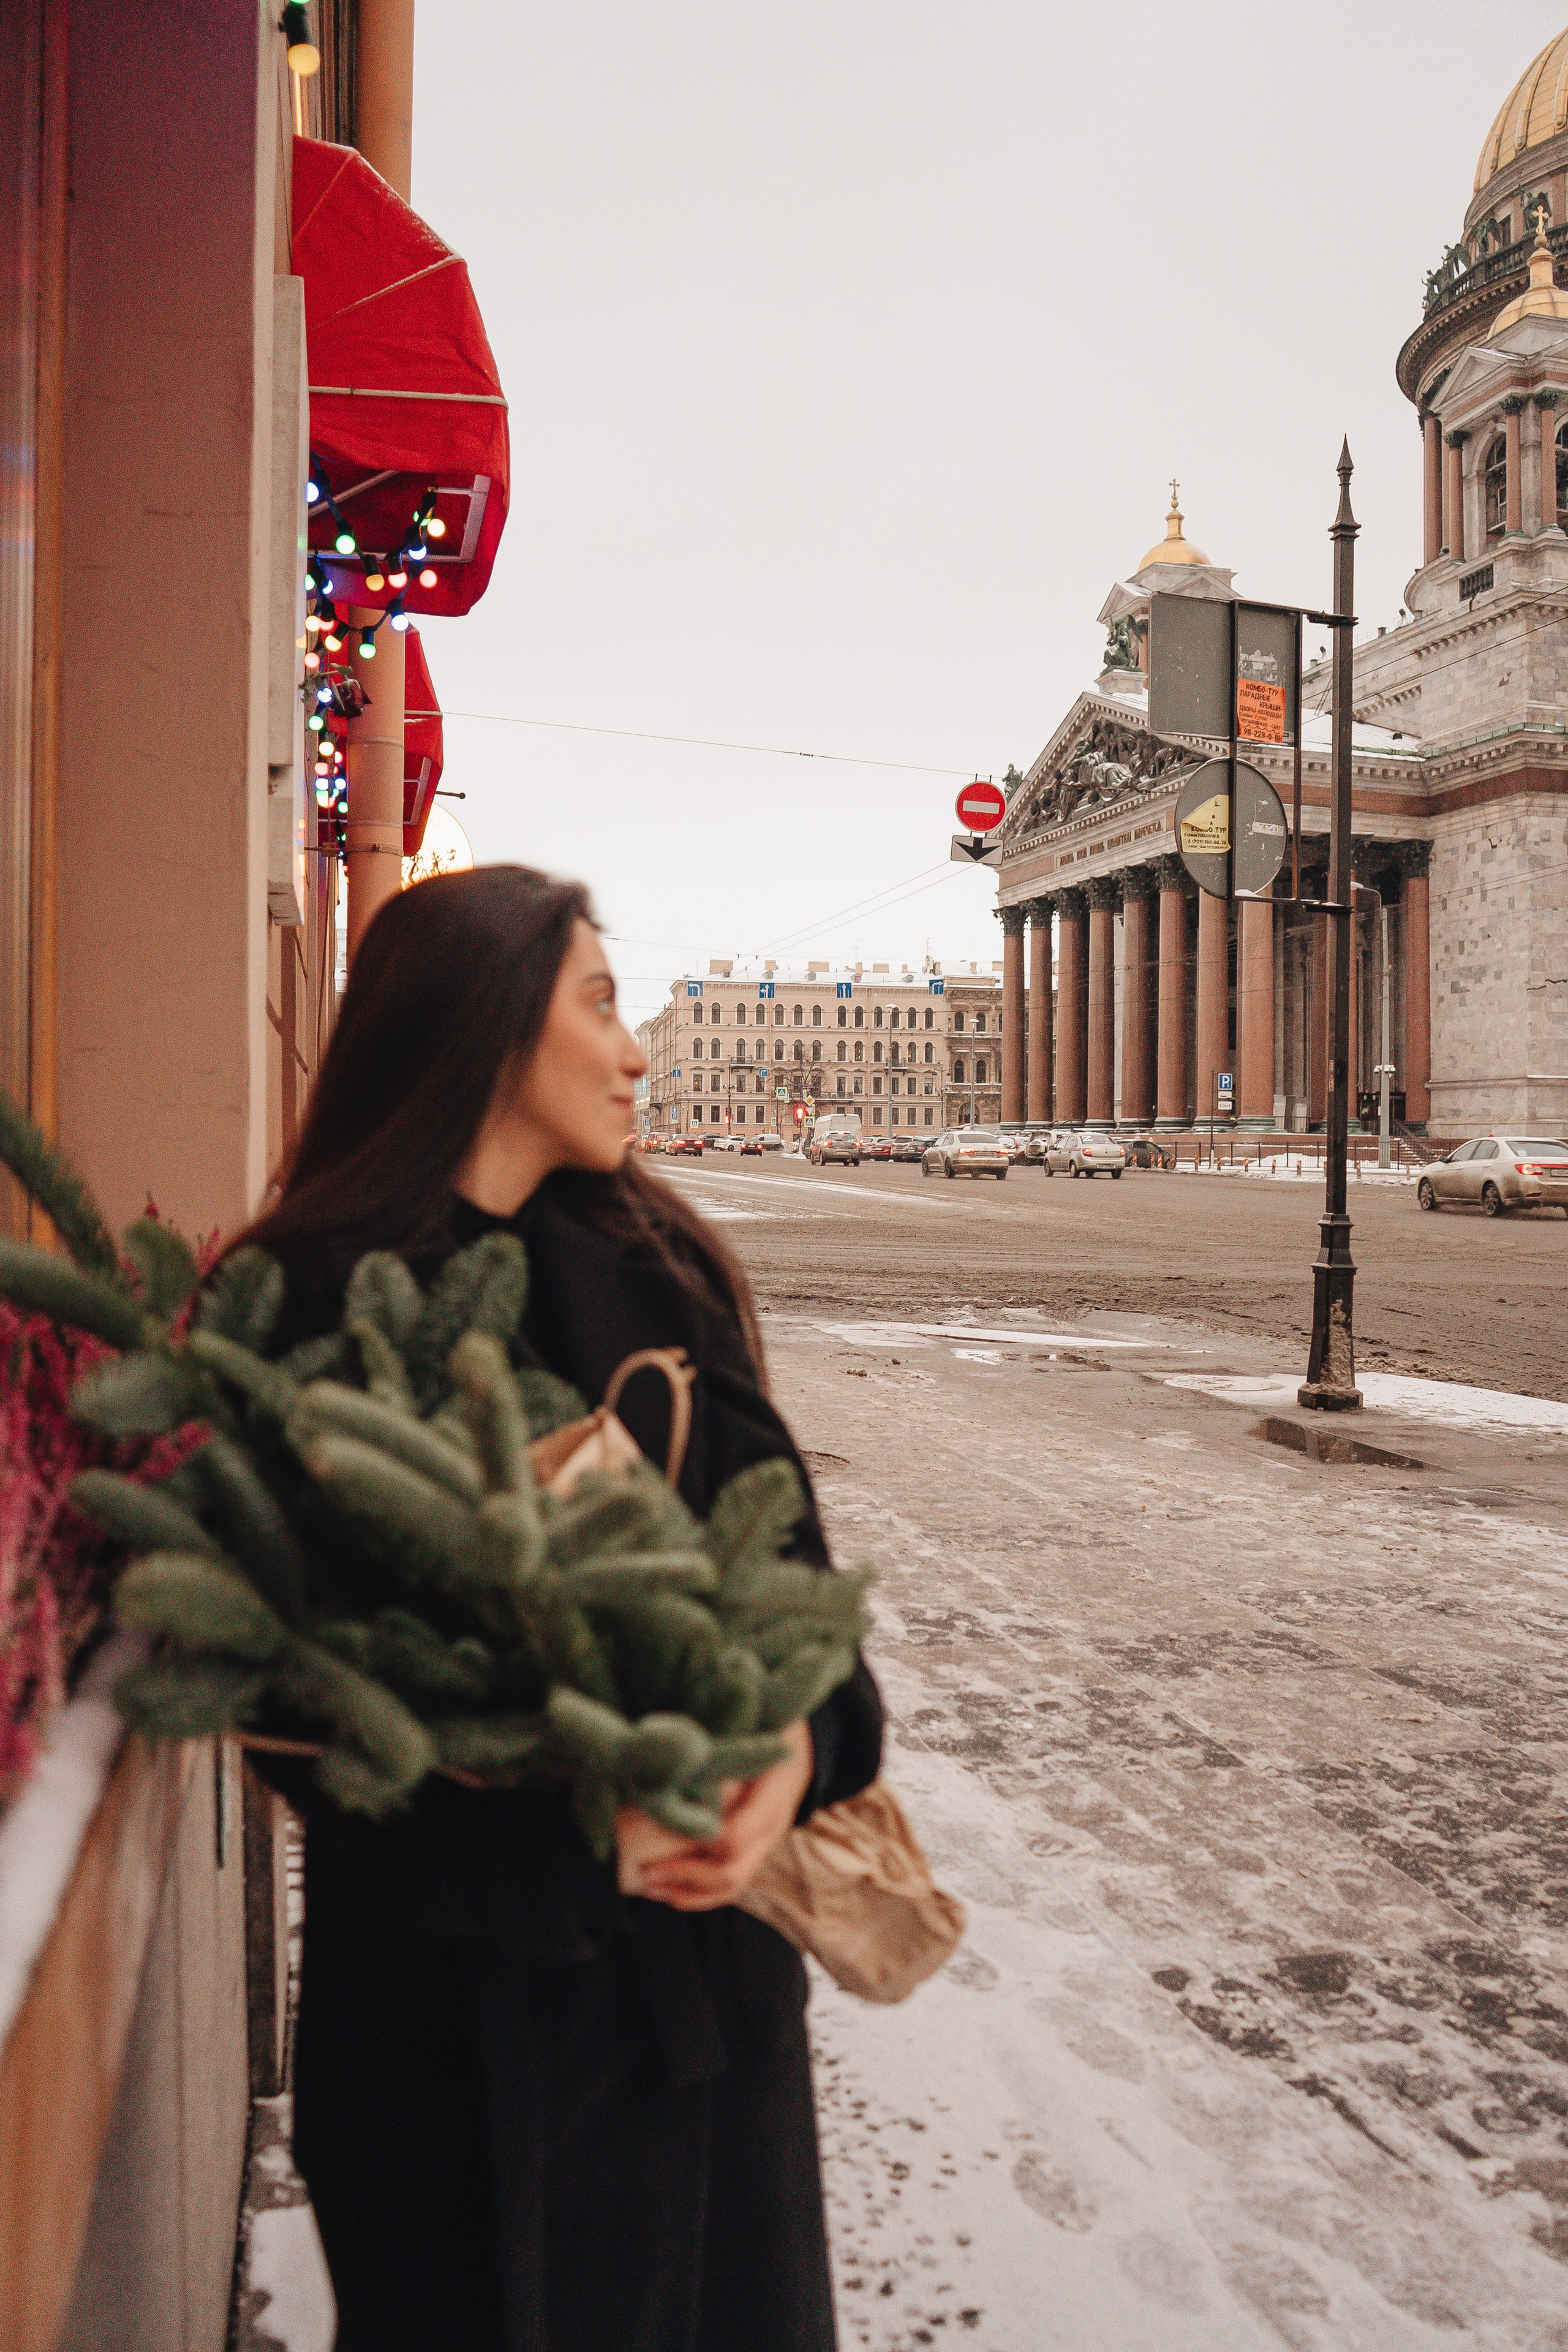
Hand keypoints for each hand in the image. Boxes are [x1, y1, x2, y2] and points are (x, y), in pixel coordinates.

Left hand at [625, 1721, 813, 1911]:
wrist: (802, 1748)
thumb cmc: (771, 1730)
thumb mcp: (753, 1730)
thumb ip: (722, 1753)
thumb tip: (675, 1772)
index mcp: (772, 1797)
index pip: (734, 1836)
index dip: (694, 1840)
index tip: (655, 1832)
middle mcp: (771, 1829)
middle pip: (731, 1873)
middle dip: (684, 1876)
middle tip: (645, 1870)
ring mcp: (765, 1845)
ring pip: (732, 1887)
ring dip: (688, 1893)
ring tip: (650, 1887)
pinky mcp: (755, 1853)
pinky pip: (732, 1885)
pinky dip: (699, 1894)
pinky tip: (669, 1890)